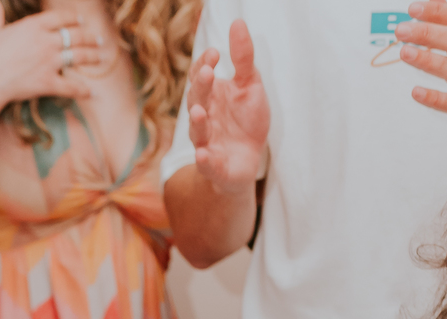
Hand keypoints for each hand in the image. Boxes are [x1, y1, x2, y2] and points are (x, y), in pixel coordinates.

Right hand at [0, 0, 105, 112]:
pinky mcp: (48, 82)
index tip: (81, 20)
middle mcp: (46, 41)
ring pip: (78, 56)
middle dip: (90, 36)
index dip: (74, 18)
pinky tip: (90, 91)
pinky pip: (70, 86)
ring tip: (101, 57)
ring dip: (92, 56)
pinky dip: (81, 89)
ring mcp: (49, 62)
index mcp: (34, 25)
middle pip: (76, 35)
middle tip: (99, 39)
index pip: (62, 18)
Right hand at [186, 21, 269, 194]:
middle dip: (201, 87)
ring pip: (197, 130)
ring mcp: (206, 141)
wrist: (248, 161)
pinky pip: (206, 164)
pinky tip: (202, 154)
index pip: (200, 75)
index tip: (216, 53)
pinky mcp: (213, 166)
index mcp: (211, 95)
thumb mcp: (249, 85)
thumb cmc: (246, 121)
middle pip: (197, 99)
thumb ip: (243, 58)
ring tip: (198, 112)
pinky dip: (203, 160)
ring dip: (197, 121)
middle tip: (208, 73)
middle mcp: (204, 116)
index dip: (205, 63)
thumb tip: (238, 22)